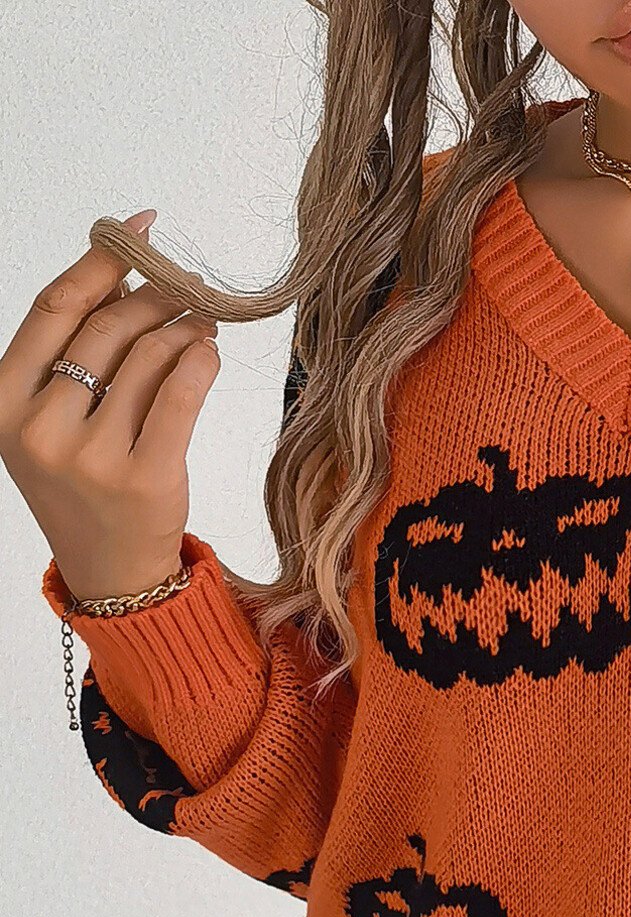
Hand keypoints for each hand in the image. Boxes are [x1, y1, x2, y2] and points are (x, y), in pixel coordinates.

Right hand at [0, 209, 219, 602]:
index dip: (100, 260)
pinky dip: (202, 361)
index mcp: (3, 403)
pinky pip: (182, 394)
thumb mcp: (57, 419)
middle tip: (187, 287)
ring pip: (150, 357)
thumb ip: (78, 352)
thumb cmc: (85, 487)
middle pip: (108, 328)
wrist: (112, 572)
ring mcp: (91, 457)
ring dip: (185, 326)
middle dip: (155, 296)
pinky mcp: (144, 477)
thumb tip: (125, 273)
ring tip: (203, 322)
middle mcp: (40, 428)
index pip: (54, 308)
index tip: (140, 230)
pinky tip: (209, 351)